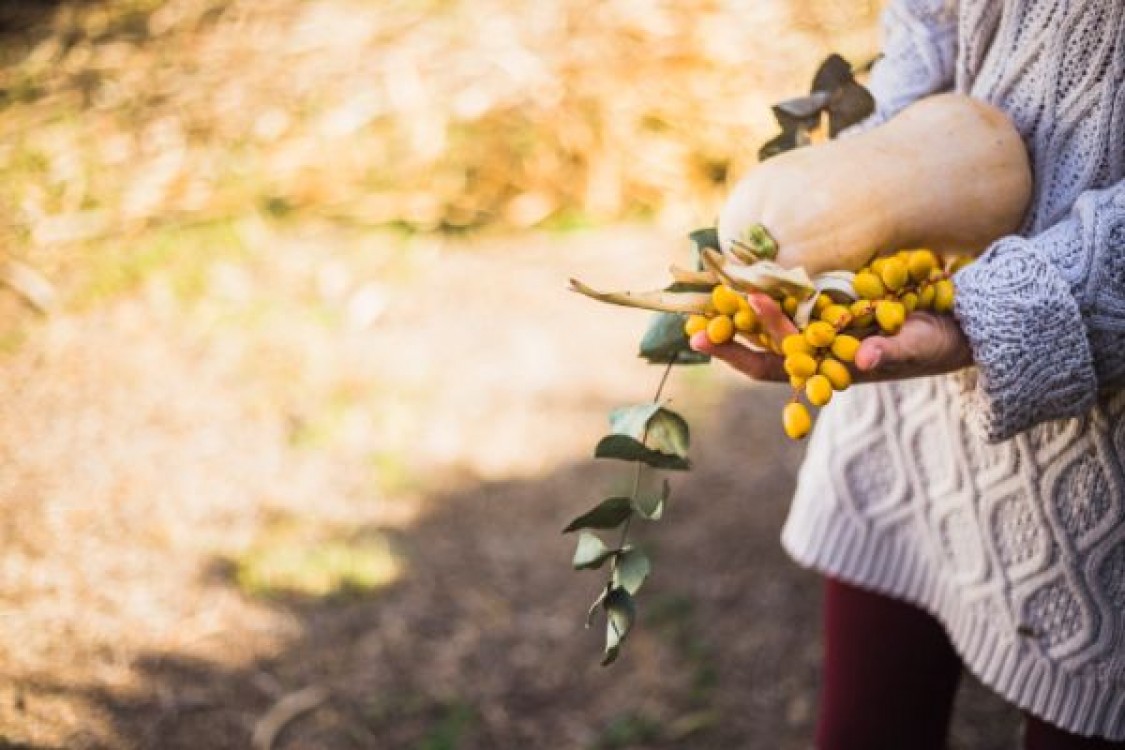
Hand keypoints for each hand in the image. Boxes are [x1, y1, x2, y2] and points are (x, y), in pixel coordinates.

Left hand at [689, 295, 973, 382]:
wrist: (964, 320)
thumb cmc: (942, 340)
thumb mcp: (924, 346)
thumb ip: (895, 351)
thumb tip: (866, 360)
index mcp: (828, 368)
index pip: (770, 366)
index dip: (735, 354)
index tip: (704, 338)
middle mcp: (817, 348)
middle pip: (758, 340)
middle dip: (725, 325)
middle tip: (692, 308)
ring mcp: (822, 322)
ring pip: (769, 314)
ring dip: (737, 300)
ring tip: (704, 278)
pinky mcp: (832, 296)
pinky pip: (790, 288)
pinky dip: (765, 277)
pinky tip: (742, 259)